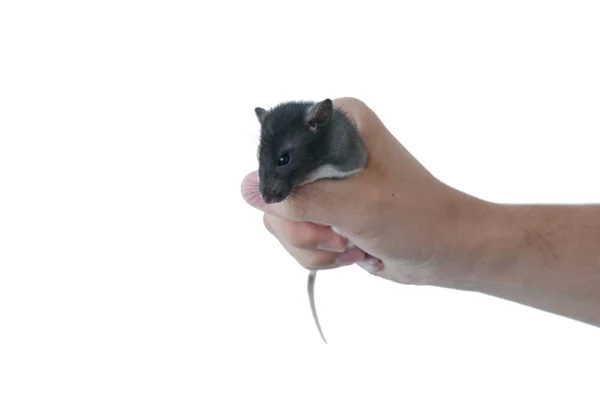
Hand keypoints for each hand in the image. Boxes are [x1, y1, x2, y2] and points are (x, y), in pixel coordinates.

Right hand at [241, 97, 487, 285]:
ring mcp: (323, 183)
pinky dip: (320, 254)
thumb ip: (297, 197)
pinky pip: (296, 237)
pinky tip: (351, 251)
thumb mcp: (353, 205)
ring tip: (349, 244)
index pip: (278, 146)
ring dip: (312, 243)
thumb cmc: (413, 217)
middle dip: (303, 224)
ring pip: (281, 219)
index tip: (312, 207)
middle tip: (338, 232)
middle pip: (275, 190)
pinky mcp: (326, 212)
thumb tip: (247, 189)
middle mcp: (325, 150)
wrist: (445, 250)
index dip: (283, 183)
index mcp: (337, 125)